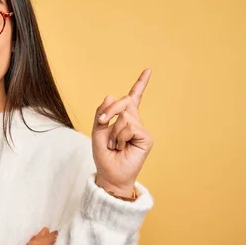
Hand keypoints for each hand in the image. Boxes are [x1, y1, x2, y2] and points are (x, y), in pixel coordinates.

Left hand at [0, 227, 57, 244]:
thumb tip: (54, 243)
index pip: (47, 243)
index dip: (54, 238)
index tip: (64, 232)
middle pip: (40, 241)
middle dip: (48, 236)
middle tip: (57, 231)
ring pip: (34, 243)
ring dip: (40, 237)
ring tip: (45, 231)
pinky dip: (34, 242)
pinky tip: (33, 244)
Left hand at [92, 69, 153, 196]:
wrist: (109, 173)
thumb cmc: (104, 155)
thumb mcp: (97, 131)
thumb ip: (102, 113)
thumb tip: (110, 96)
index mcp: (123, 119)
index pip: (133, 99)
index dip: (140, 84)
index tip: (148, 70)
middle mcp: (134, 122)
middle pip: (125, 101)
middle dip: (110, 111)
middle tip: (102, 123)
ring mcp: (141, 129)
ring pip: (125, 116)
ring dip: (113, 131)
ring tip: (114, 145)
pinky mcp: (146, 137)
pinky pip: (129, 127)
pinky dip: (119, 137)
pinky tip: (121, 147)